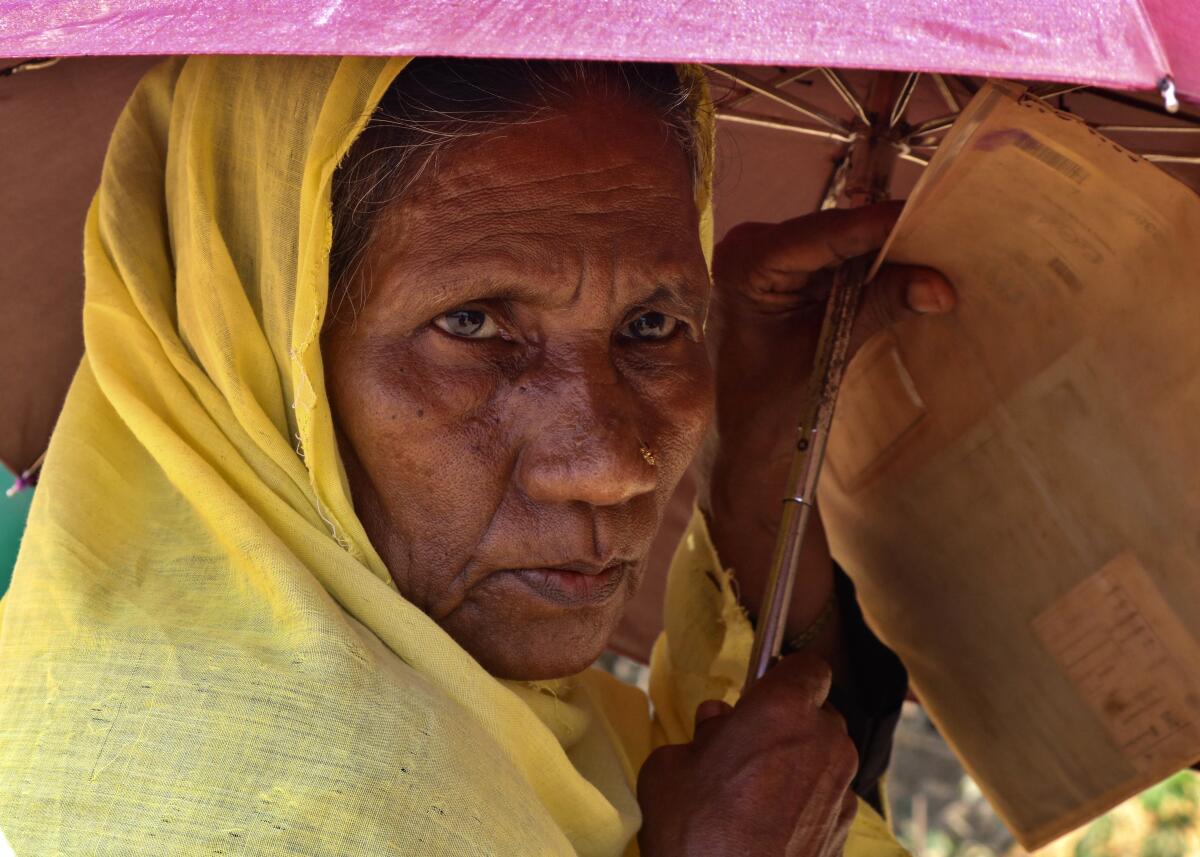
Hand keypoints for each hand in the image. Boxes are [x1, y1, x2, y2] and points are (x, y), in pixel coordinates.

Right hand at [637, 653, 857, 855]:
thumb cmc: (694, 832)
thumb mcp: (670, 767)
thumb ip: (700, 732)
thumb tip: (718, 720)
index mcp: (782, 710)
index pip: (809, 665)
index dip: (787, 673)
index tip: (763, 687)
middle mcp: (823, 740)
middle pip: (818, 710)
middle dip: (788, 720)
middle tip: (746, 742)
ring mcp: (840, 785)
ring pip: (825, 752)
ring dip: (798, 759)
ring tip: (753, 787)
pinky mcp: (845, 825)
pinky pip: (827, 791)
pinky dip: (806, 796)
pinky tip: (770, 819)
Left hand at [702, 202, 955, 650]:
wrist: (747, 447)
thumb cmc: (769, 410)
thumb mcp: (828, 353)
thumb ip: (878, 307)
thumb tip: (942, 285)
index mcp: (744, 263)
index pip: (827, 232)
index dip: (884, 225)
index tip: (939, 213)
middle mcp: (750, 247)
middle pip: (837, 231)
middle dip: (892, 236)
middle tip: (954, 230)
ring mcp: (767, 259)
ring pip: (843, 244)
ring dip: (889, 251)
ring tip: (944, 249)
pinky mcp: (787, 275)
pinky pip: (839, 262)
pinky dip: (874, 268)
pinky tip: (916, 268)